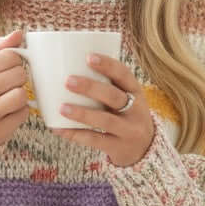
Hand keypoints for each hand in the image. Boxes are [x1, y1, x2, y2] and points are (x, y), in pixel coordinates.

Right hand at [0, 30, 30, 145]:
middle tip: (8, 85)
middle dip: (18, 78)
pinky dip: (20, 112)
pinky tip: (8, 113)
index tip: (6, 68)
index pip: (10, 56)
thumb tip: (19, 33)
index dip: (15, 61)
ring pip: (22, 95)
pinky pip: (23, 114)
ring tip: (8, 98)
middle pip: (19, 74)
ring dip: (20, 96)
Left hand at [50, 52, 154, 167]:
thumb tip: (67, 66)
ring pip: (105, 120)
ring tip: (62, 108)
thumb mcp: (126, 97)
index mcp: (136, 91)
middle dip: (90, 88)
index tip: (88, 57)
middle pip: (114, 96)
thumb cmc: (126, 114)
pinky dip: (76, 134)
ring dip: (82, 113)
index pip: (124, 74)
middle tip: (68, 81)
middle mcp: (136, 110)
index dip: (107, 65)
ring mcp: (128, 130)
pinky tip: (59, 128)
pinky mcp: (118, 147)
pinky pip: (95, 140)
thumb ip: (107, 85)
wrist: (145, 148)